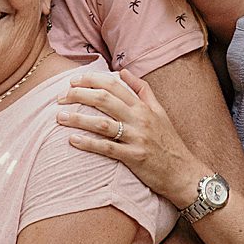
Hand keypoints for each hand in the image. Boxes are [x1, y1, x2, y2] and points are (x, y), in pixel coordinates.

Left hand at [56, 67, 204, 201]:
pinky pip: (107, 148)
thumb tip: (123, 71)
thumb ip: (142, 90)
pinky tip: (72, 140)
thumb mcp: (159, 111)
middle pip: (104, 99)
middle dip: (79, 95)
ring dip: (78, 119)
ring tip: (59, 117)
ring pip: (102, 124)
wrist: (183, 171)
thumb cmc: (168, 141)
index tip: (72, 81)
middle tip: (60, 98)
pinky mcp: (134, 157)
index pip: (113, 85)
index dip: (91, 80)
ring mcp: (137, 138)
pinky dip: (88, 143)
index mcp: (143, 106)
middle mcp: (140, 118)